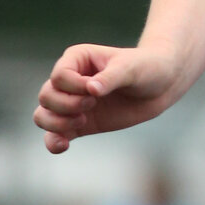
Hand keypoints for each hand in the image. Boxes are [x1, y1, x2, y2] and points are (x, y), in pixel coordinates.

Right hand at [33, 44, 181, 153]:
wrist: (161, 86)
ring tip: (82, 122)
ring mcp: (73, 103)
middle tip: (91, 106)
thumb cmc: (146, 68)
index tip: (95, 91)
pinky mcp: (80, 124)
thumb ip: (111, 78)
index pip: (59, 77)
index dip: (73, 88)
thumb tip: (91, 89)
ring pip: (43, 115)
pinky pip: (55, 135)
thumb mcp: (131, 69)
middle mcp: (70, 81)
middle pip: (46, 96)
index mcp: (77, 59)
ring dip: (56, 123)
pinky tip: (64, 146)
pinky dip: (54, 141)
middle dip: (65, 105)